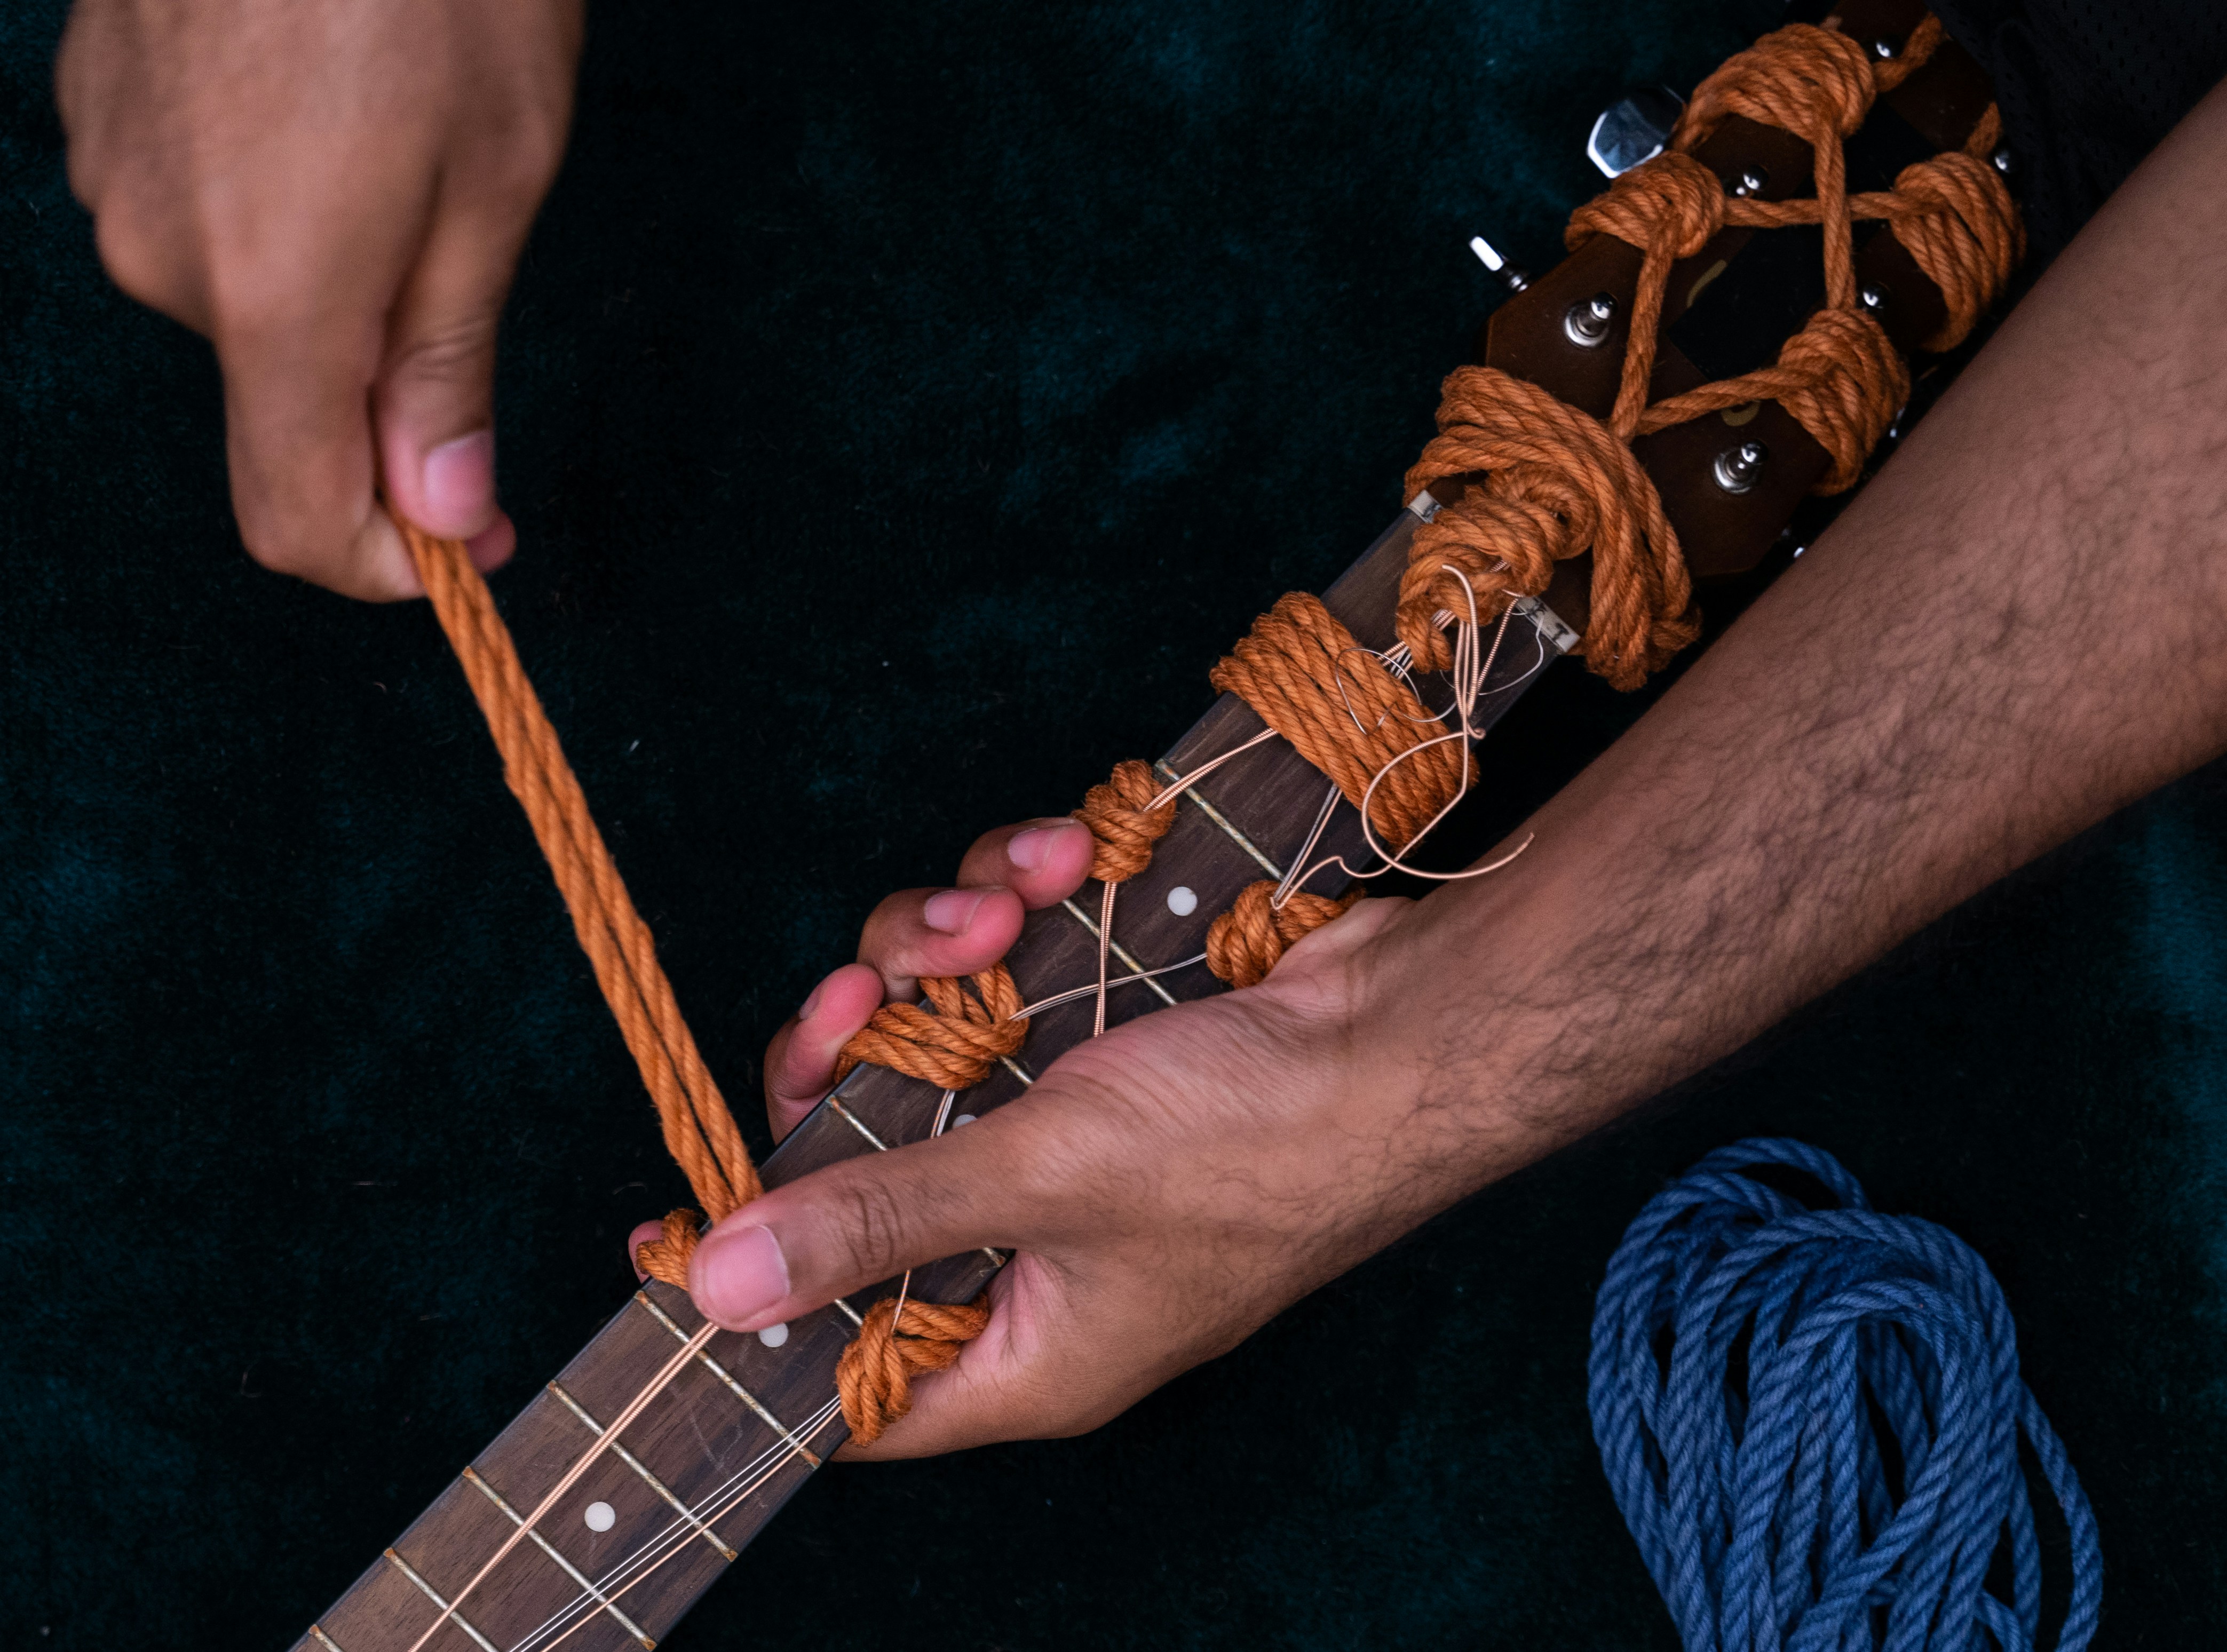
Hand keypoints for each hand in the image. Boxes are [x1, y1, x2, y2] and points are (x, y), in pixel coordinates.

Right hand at [56, 0, 583, 597]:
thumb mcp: (497, 188)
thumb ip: (448, 367)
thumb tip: (442, 518)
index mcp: (273, 294)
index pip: (291, 516)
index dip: (382, 558)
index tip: (468, 539)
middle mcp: (165, 256)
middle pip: (281, 402)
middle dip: (381, 382)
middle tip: (467, 258)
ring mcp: (114, 176)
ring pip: (243, 302)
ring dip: (334, 277)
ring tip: (401, 148)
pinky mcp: (97, 110)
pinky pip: (200, 214)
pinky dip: (278, 203)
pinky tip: (330, 108)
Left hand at [629, 817, 1500, 1457]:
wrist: (1411, 1020)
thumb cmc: (1261, 1142)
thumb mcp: (1046, 1182)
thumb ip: (879, 1219)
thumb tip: (715, 1285)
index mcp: (1023, 1343)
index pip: (842, 1371)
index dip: (753, 1307)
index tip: (663, 1224)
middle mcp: (1035, 1250)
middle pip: (862, 1168)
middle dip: (851, 1060)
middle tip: (859, 998)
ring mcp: (1068, 1134)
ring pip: (923, 1041)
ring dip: (939, 958)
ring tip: (993, 921)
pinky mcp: (1098, 1033)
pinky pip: (1002, 966)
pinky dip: (1014, 910)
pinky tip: (1055, 869)